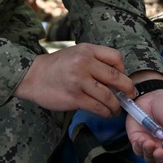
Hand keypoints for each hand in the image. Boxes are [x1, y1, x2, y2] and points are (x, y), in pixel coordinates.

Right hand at [14, 44, 135, 116]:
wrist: (32, 76)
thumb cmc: (56, 66)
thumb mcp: (76, 53)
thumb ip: (94, 60)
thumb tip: (117, 77)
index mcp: (87, 50)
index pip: (116, 57)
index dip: (123, 70)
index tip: (122, 79)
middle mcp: (85, 63)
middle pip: (116, 78)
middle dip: (128, 90)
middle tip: (130, 96)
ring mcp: (79, 81)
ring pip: (108, 96)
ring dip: (116, 106)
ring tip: (116, 109)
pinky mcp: (74, 97)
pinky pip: (97, 107)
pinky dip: (105, 112)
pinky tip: (105, 113)